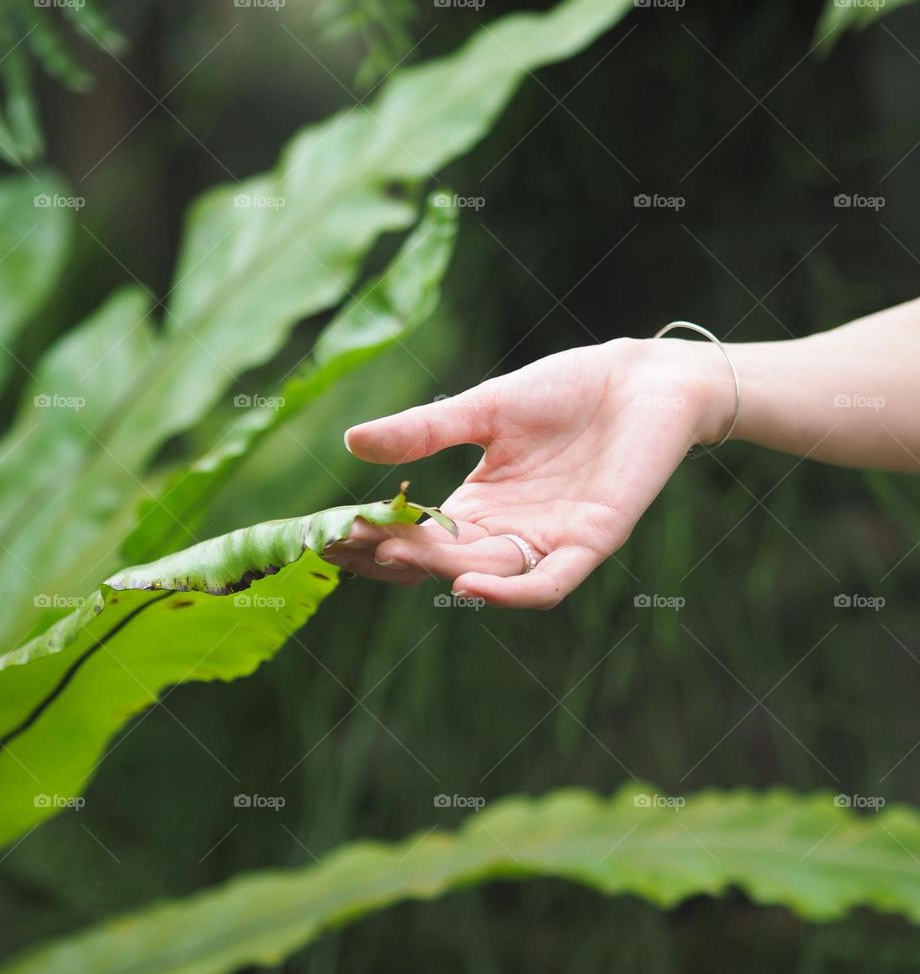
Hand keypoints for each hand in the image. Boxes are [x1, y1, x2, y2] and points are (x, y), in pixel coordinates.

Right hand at [326, 337, 734, 608]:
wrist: (645, 379)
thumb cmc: (568, 390)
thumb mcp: (485, 408)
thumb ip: (425, 430)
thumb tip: (352, 442)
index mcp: (480, 505)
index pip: (417, 536)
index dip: (375, 537)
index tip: (328, 531)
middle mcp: (509, 533)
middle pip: (442, 561)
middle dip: (395, 555)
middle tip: (346, 543)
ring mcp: (549, 541)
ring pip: (487, 575)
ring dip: (441, 571)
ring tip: (395, 554)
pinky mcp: (592, 542)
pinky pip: (548, 584)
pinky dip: (512, 594)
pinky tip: (471, 585)